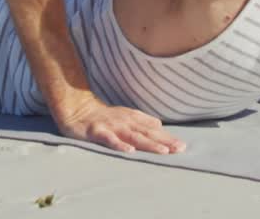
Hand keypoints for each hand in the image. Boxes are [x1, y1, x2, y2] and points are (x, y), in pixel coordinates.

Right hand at [56, 97, 185, 153]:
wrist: (76, 108)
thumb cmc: (102, 116)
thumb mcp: (124, 115)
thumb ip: (141, 121)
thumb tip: (159, 125)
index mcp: (132, 119)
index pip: (153, 130)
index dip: (167, 138)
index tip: (183, 146)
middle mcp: (125, 121)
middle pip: (147, 133)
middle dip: (164, 141)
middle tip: (180, 149)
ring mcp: (111, 126)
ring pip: (133, 136)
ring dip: (148, 143)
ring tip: (163, 151)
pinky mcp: (97, 131)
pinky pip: (109, 139)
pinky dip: (119, 145)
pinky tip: (129, 151)